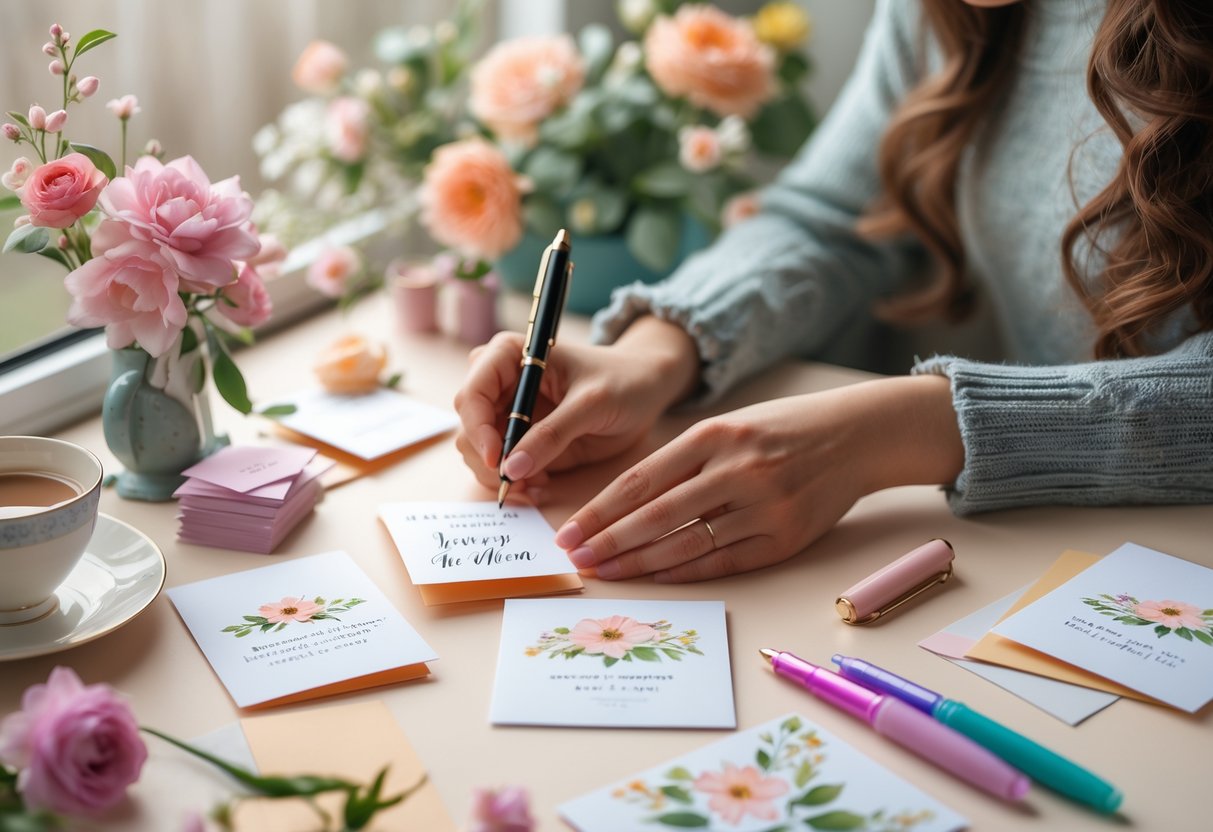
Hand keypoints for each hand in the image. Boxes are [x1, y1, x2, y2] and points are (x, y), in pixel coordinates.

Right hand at [453, 317, 699, 499]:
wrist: (644, 389)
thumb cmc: (622, 381)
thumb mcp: (592, 404)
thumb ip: (552, 434)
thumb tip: (512, 468)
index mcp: (509, 355)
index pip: (472, 394)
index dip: (477, 429)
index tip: (499, 461)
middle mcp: (500, 384)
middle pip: (468, 427)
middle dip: (488, 460)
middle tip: (518, 484)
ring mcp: (507, 414)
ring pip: (478, 452)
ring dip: (500, 476)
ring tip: (535, 484)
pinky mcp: (520, 439)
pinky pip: (500, 467)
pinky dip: (513, 482)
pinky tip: (540, 483)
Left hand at [553, 375, 963, 581]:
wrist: (856, 437)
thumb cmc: (781, 429)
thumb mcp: (729, 426)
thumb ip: (683, 461)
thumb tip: (626, 505)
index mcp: (714, 436)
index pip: (641, 481)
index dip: (599, 512)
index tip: (570, 532)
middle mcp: (736, 470)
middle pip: (656, 516)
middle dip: (609, 542)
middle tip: (576, 559)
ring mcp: (762, 507)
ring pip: (687, 543)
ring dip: (641, 563)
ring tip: (607, 573)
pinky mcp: (784, 538)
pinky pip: (723, 561)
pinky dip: (685, 571)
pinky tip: (656, 577)